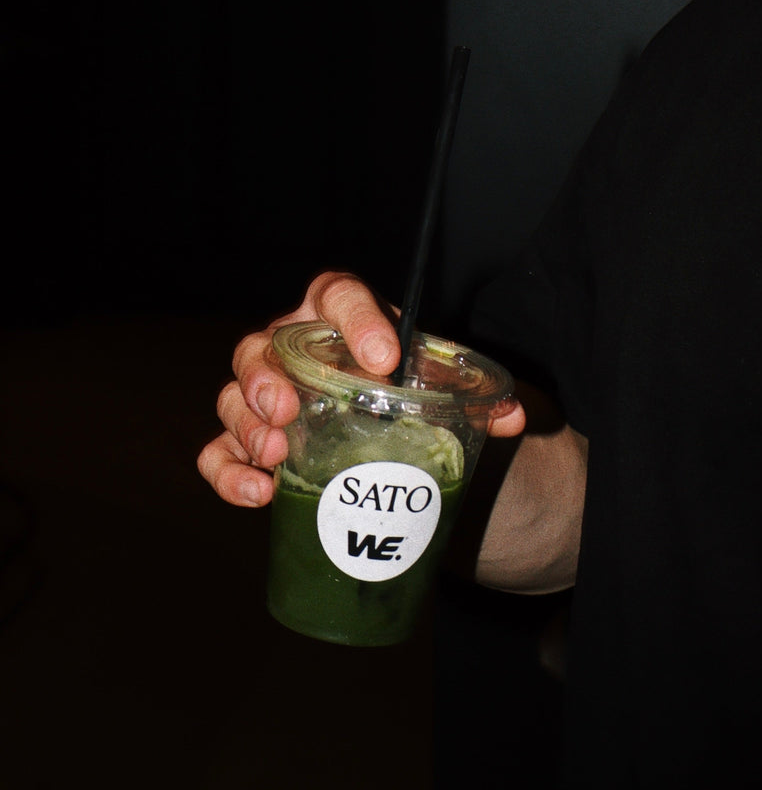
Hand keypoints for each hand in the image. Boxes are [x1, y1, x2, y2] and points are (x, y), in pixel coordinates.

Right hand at [196, 270, 525, 506]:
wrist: (382, 426)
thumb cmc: (403, 390)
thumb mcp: (437, 387)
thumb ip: (473, 397)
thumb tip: (513, 419)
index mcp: (339, 319)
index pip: (337, 295)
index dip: (356, 318)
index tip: (385, 358)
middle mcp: (293, 352)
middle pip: (261, 347)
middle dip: (266, 377)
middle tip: (288, 408)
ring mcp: (266, 399)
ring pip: (233, 398)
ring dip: (246, 424)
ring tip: (275, 452)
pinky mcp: (253, 445)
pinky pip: (220, 453)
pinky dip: (230, 473)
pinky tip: (258, 494)